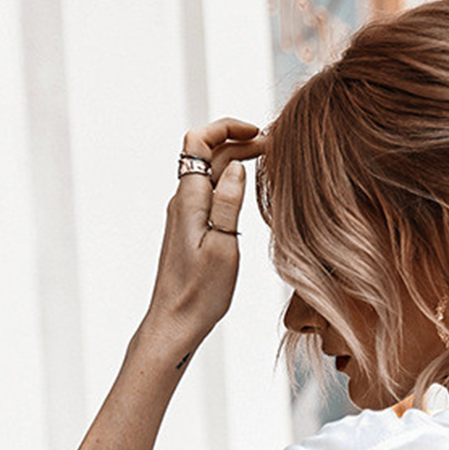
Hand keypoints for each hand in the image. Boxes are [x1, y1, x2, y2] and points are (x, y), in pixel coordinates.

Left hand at [141, 118, 267, 358]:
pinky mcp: (189, 230)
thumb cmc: (200, 293)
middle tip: (274, 148)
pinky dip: (229, 182)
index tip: (258, 133)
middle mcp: (183, 201)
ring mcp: (185, 215)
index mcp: (190, 200)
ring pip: (209, 173)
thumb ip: (228, 203)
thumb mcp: (223, 246)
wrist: (174, 322)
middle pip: (207, 153)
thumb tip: (236, 166)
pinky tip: (247, 191)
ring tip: (267, 163)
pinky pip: (209, 193)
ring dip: (236, 160)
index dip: (227, 127)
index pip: (199, 140)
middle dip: (239, 142)